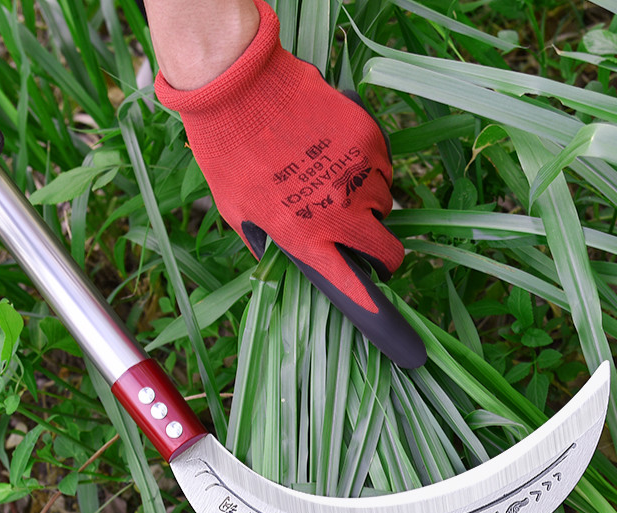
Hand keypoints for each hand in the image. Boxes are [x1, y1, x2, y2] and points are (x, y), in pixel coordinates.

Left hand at [155, 0, 425, 367]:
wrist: (240, 89)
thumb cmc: (229, 156)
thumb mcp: (239, 214)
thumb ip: (269, 242)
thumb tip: (282, 259)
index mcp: (306, 239)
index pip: (351, 284)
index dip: (372, 306)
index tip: (387, 317)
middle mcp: (340, 214)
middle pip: (385, 248)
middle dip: (385, 254)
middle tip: (372, 245)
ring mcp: (359, 175)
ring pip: (383, 201)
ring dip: (367, 200)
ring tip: (334, 181)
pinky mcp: (369, 139)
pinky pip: (380, 165)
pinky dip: (367, 166)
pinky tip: (337, 153)